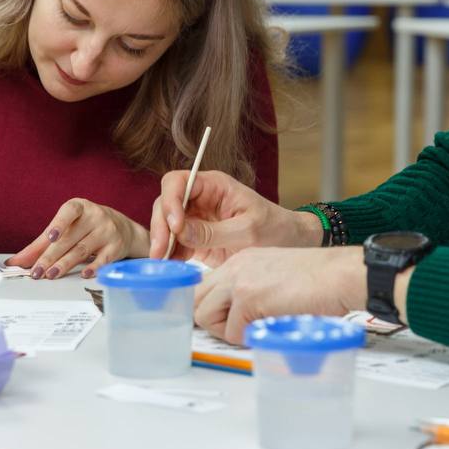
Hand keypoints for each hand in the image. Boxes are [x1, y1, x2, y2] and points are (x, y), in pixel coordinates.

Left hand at [7, 198, 147, 278]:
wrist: (123, 228)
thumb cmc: (87, 226)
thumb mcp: (66, 227)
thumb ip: (40, 244)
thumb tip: (16, 261)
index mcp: (79, 207)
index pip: (69, 212)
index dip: (59, 224)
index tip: (50, 237)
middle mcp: (95, 216)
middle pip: (69, 239)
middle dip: (50, 256)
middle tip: (37, 271)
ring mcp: (107, 231)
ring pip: (82, 250)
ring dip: (65, 264)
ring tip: (50, 275)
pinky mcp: (116, 247)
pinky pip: (103, 259)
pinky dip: (93, 267)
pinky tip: (83, 274)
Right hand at [148, 170, 319, 265]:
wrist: (288, 244)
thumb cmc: (274, 229)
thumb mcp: (248, 231)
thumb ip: (213, 231)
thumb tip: (180, 231)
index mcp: (214, 185)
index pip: (179, 182)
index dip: (171, 200)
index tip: (175, 225)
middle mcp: (201, 198)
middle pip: (167, 203)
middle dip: (161, 226)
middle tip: (160, 251)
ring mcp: (197, 218)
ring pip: (166, 224)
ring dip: (161, 242)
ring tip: (161, 263)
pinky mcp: (196, 238)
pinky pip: (175, 242)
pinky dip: (169, 254)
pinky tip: (169, 267)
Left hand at [195, 246, 366, 343]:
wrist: (340, 275)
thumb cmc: (318, 281)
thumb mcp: (275, 276)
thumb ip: (250, 289)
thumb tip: (232, 317)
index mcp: (241, 260)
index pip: (203, 287)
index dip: (210, 308)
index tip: (224, 321)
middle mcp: (235, 266)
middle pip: (196, 300)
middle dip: (214, 321)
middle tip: (240, 329)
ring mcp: (239, 280)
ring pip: (205, 316)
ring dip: (229, 331)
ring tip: (257, 328)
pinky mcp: (249, 297)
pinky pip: (233, 332)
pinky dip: (249, 339)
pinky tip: (271, 328)